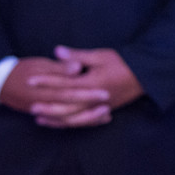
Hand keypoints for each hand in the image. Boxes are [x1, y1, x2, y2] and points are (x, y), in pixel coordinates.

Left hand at [21, 47, 144, 127]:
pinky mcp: (101, 112)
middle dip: (47, 105)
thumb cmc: (122, 63)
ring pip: (72, 118)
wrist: (145, 76)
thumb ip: (77, 56)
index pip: (64, 82)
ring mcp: (98, 108)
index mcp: (92, 83)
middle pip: (66, 105)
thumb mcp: (101, 56)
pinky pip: (82, 122)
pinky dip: (68, 124)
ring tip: (38, 117)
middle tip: (29, 104)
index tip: (30, 79)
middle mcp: (93, 99)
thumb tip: (56, 51)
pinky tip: (57, 123)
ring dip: (55, 118)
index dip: (46, 81)